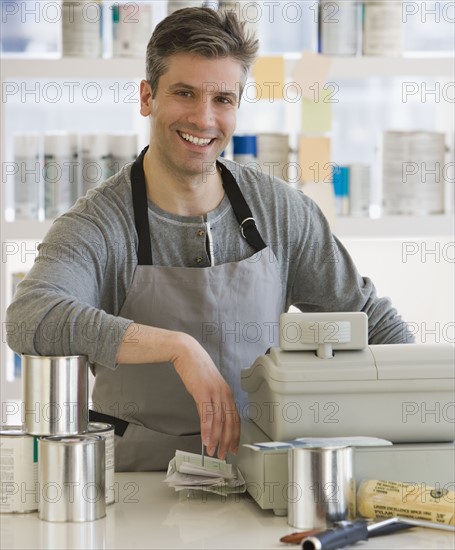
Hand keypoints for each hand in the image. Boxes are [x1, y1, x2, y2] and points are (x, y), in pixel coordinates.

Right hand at [171, 333, 239, 459]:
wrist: (188, 353)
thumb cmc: (197, 369)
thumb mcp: (208, 387)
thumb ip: (211, 402)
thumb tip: (210, 419)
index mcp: (227, 393)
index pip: (235, 418)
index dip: (235, 435)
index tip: (234, 447)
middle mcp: (224, 394)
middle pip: (230, 423)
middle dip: (227, 441)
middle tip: (224, 455)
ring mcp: (215, 393)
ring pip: (219, 422)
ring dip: (217, 439)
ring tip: (214, 451)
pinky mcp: (204, 392)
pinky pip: (207, 415)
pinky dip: (207, 430)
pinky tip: (206, 439)